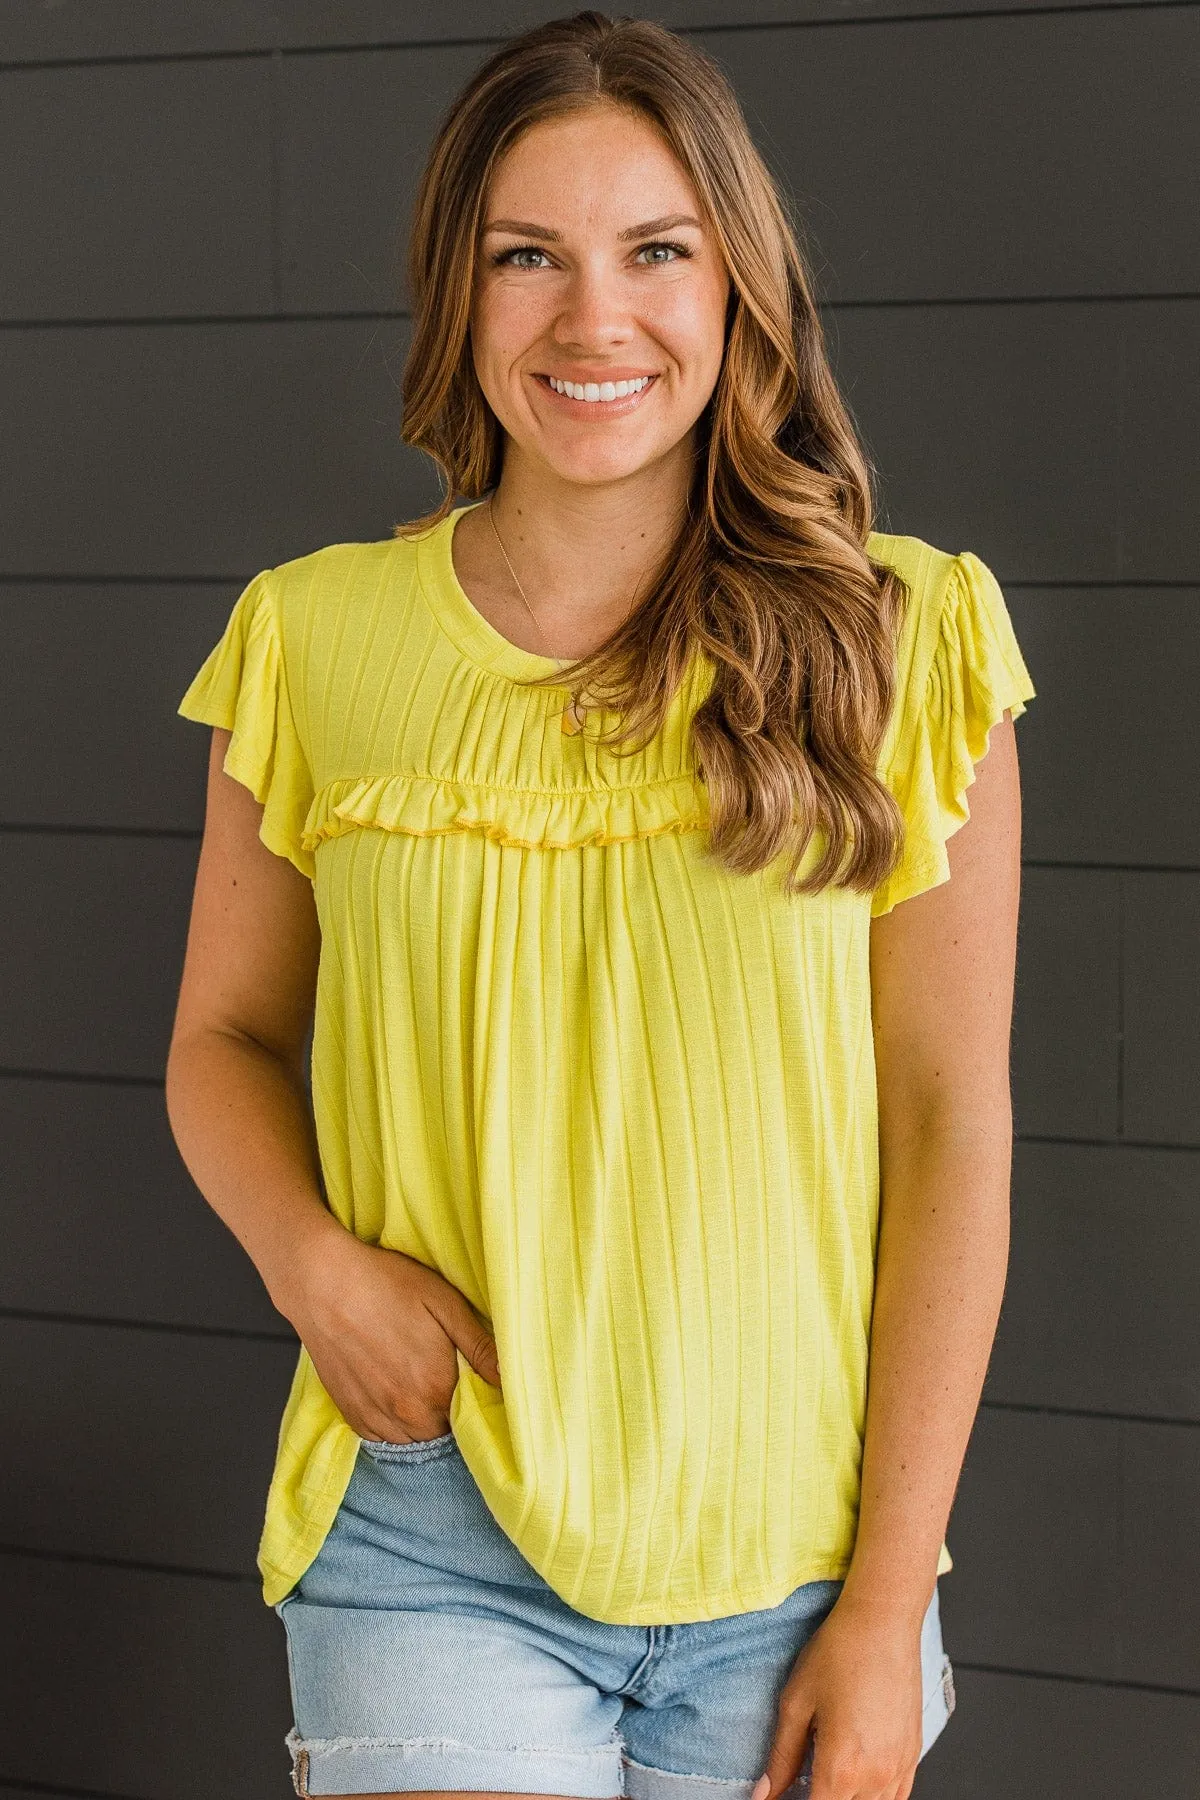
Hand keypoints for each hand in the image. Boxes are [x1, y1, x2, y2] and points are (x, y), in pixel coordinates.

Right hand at [278, 1224, 501, 1441]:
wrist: (324, 1283)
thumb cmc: (388, 1284)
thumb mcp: (445, 1303)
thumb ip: (480, 1346)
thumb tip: (510, 1379)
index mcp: (437, 1387)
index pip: (471, 1418)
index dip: (476, 1402)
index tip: (474, 1384)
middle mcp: (407, 1411)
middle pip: (443, 1434)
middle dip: (450, 1416)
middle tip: (447, 1382)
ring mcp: (376, 1415)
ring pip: (412, 1440)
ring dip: (422, 1424)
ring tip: (421, 1389)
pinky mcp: (350, 1413)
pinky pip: (381, 1438)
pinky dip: (393, 1426)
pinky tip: (395, 1396)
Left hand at [751, 1592, 924, 1799]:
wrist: (882, 1622)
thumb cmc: (838, 1653)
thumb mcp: (796, 1702)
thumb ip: (781, 1757)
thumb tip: (763, 1794)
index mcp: (841, 1768)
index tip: (782, 1794)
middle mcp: (875, 1777)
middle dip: (818, 1796)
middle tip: (803, 1774)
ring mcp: (899, 1768)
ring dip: (845, 1796)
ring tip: (826, 1770)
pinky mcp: (913, 1755)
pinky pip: (895, 1797)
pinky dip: (873, 1795)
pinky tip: (855, 1776)